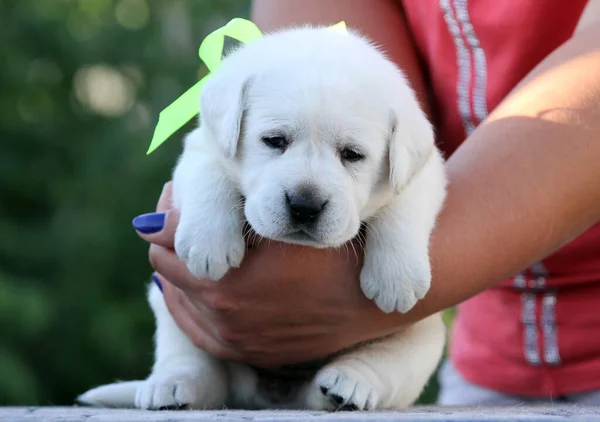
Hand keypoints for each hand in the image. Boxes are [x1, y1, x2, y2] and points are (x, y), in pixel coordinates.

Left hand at [132, 182, 405, 367]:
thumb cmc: (330, 253)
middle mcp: (223, 320)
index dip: (169, 213)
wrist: (368, 301)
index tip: (180, 194)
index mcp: (225, 286)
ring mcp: (235, 341)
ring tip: (199, 242)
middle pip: (166, 271)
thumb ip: (215, 221)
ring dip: (181, 268)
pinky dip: (190, 303)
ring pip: (179, 299)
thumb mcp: (278, 227)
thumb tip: (149, 223)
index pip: (165, 244)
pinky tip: (199, 283)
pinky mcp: (248, 352)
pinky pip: (197, 330)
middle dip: (172, 239)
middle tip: (188, 214)